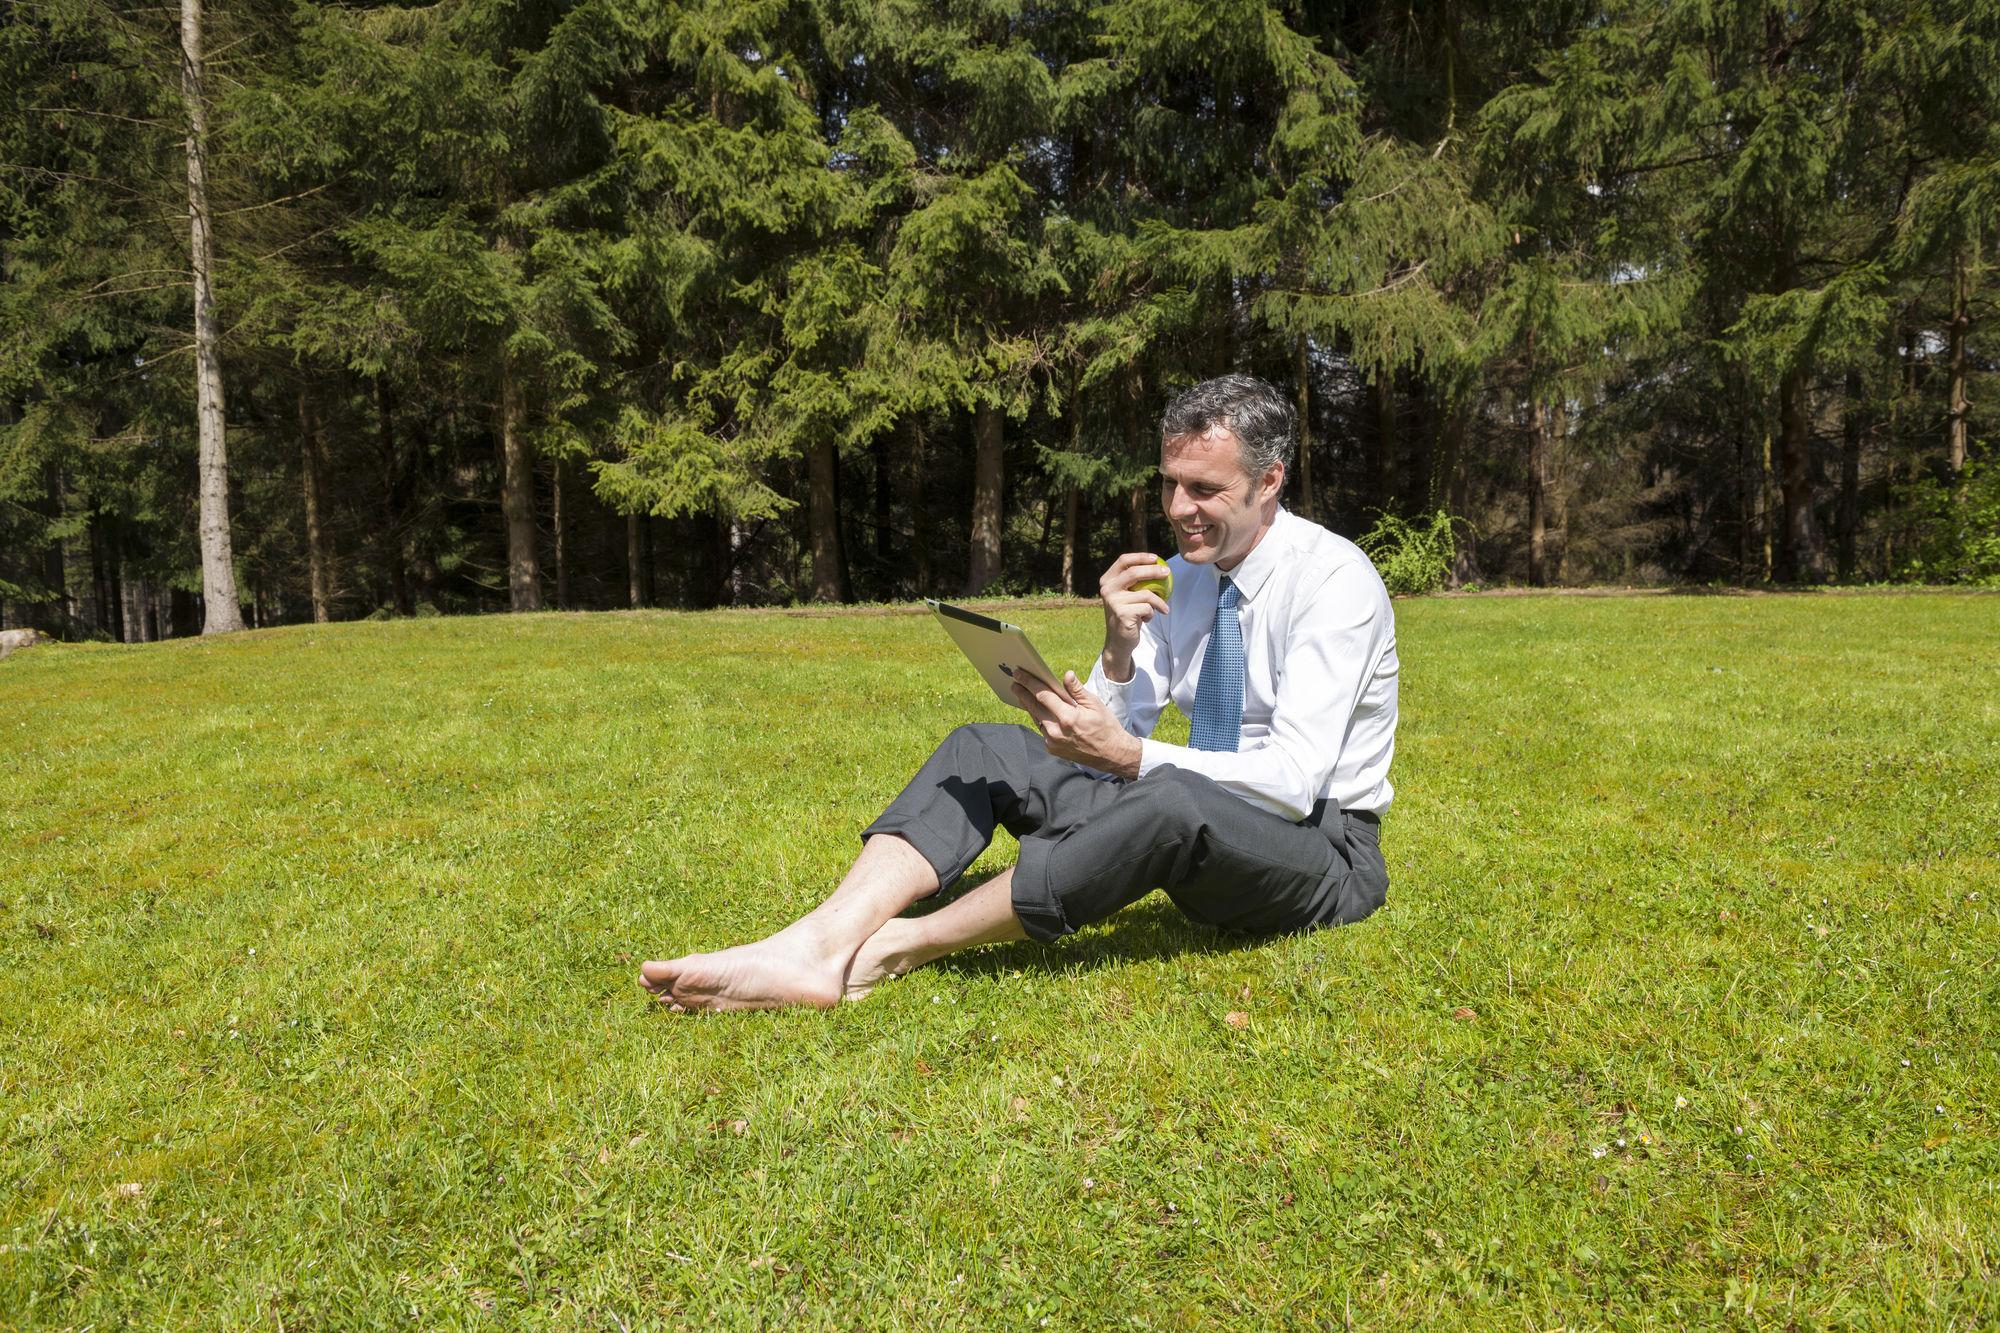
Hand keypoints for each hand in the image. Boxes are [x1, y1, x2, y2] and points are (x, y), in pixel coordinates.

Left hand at [1011, 670, 1142, 779]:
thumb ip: (1077, 690)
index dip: (1030, 683)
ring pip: (1036, 719)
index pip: (1043, 695)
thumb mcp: (1095, 705)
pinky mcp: (1052, 749)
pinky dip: (1039, 719)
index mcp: (1068, 718)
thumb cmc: (1106, 727)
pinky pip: (1042, 730)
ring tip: (1021, 694)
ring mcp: (1053, 742)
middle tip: (1014, 682)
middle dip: (1022, 693)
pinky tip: (1036, 710)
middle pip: (1034, 707)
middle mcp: (1057, 731)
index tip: (1019, 674)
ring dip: (1028, 706)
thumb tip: (1066, 675)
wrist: (1111, 754)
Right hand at [1099, 552, 1169, 679]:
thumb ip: (1134, 581)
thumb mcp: (1127, 595)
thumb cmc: (1127, 614)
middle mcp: (1107, 589)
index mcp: (1107, 581)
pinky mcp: (1122, 614)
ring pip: (1146, 594)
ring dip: (1158, 602)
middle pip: (1134, 573)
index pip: (1123, 561)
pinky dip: (1152, 614)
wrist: (1118, 641)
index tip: (1155, 558)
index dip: (1140, 557)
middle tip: (1167, 573)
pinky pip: (1147, 608)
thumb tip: (1158, 564)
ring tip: (1161, 608)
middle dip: (1154, 571)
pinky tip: (1146, 620)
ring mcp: (1114, 602)